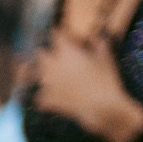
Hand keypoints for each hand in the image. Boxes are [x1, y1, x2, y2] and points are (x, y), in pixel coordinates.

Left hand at [28, 33, 142, 141]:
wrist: (101, 107)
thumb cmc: (106, 80)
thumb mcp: (106, 59)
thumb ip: (100, 45)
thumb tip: (98, 36)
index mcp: (66, 52)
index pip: (55, 35)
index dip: (58, 34)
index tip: (60, 34)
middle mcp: (53, 65)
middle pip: (40, 54)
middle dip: (46, 53)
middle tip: (54, 55)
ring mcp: (48, 83)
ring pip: (36, 74)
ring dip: (42, 73)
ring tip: (52, 75)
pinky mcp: (48, 99)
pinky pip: (39, 96)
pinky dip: (43, 96)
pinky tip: (48, 97)